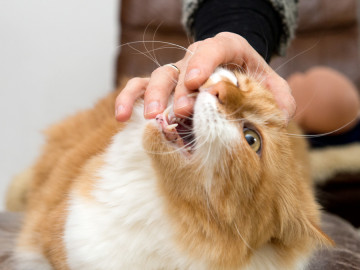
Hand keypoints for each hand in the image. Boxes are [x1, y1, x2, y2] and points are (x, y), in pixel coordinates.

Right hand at [115, 32, 295, 122]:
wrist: (236, 75)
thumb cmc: (252, 81)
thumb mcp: (271, 86)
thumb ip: (279, 98)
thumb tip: (280, 116)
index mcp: (226, 49)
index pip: (214, 48)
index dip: (203, 63)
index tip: (196, 83)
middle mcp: (197, 58)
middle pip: (181, 67)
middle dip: (177, 90)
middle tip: (179, 112)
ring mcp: (177, 72)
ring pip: (158, 77)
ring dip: (152, 97)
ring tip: (152, 119)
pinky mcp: (165, 87)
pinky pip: (140, 87)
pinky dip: (130, 99)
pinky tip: (122, 117)